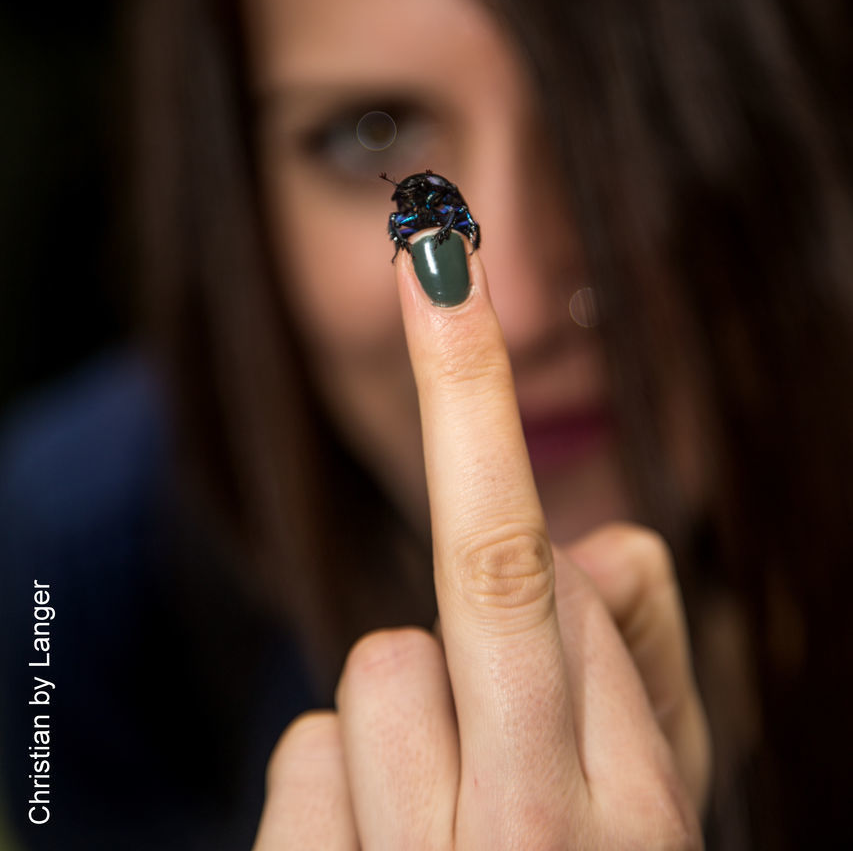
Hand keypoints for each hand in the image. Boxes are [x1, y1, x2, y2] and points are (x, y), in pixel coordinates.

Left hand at [253, 238, 710, 848]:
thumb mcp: (655, 827)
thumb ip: (641, 677)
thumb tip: (601, 534)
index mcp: (641, 813)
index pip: (561, 576)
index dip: (491, 423)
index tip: (454, 282)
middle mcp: (537, 840)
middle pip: (485, 577)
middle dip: (465, 403)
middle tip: (439, 262)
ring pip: (374, 666)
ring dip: (403, 717)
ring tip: (440, 813)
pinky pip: (300, 755)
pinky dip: (333, 792)